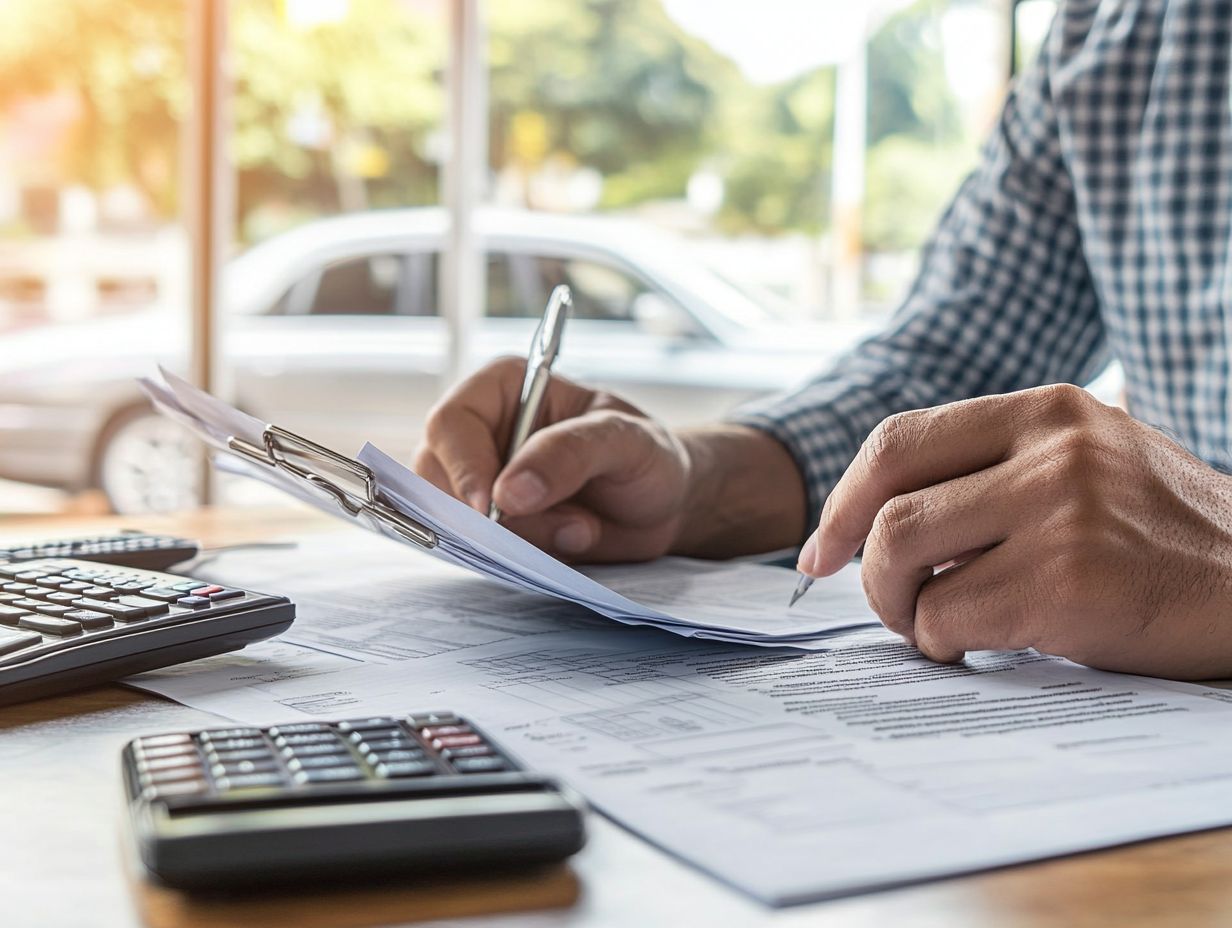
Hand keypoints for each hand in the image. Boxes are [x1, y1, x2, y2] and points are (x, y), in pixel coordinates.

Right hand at [414, 357, 693, 561]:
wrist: (663, 506)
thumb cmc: (646, 455)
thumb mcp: (625, 440)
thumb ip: (570, 454)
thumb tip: (508, 493)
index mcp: (502, 389)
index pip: (450, 424)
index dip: (462, 467)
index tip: (492, 507)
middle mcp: (481, 434)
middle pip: (437, 478)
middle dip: (495, 516)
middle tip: (567, 527)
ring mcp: (480, 484)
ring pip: (456, 523)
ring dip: (519, 541)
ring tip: (583, 530)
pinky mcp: (491, 528)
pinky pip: (479, 551)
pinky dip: (519, 560)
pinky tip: (566, 547)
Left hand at [797, 384, 1231, 678]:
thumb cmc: (1160, 538)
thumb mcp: (1088, 465)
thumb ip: (995, 471)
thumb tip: (874, 522)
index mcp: (1047, 410)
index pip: (899, 439)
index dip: (844, 499)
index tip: (824, 550)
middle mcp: (1052, 450)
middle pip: (889, 506)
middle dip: (863, 568)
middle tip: (881, 602)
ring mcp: (1062, 514)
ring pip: (905, 562)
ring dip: (899, 611)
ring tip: (933, 627)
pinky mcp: (1070, 585)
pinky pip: (948, 620)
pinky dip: (940, 644)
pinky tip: (973, 648)